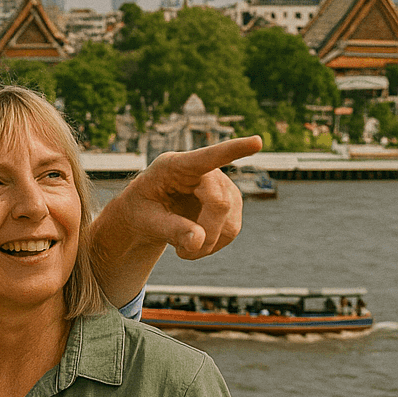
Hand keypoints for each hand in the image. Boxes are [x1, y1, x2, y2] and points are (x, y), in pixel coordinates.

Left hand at [90, 136, 260, 307]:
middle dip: (205, 234)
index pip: (206, 157)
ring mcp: (221, 187)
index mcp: (174, 165)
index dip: (233, 150)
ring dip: (208, 244)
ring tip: (182, 250)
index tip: (257, 142)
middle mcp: (204, 171)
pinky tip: (195, 244)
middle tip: (182, 254)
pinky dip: (213, 245)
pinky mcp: (231, 203)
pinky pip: (231, 231)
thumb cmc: (140, 210)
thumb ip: (169, 228)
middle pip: (219, 204)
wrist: (146, 215)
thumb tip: (200, 240)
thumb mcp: (144, 220)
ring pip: (230, 223)